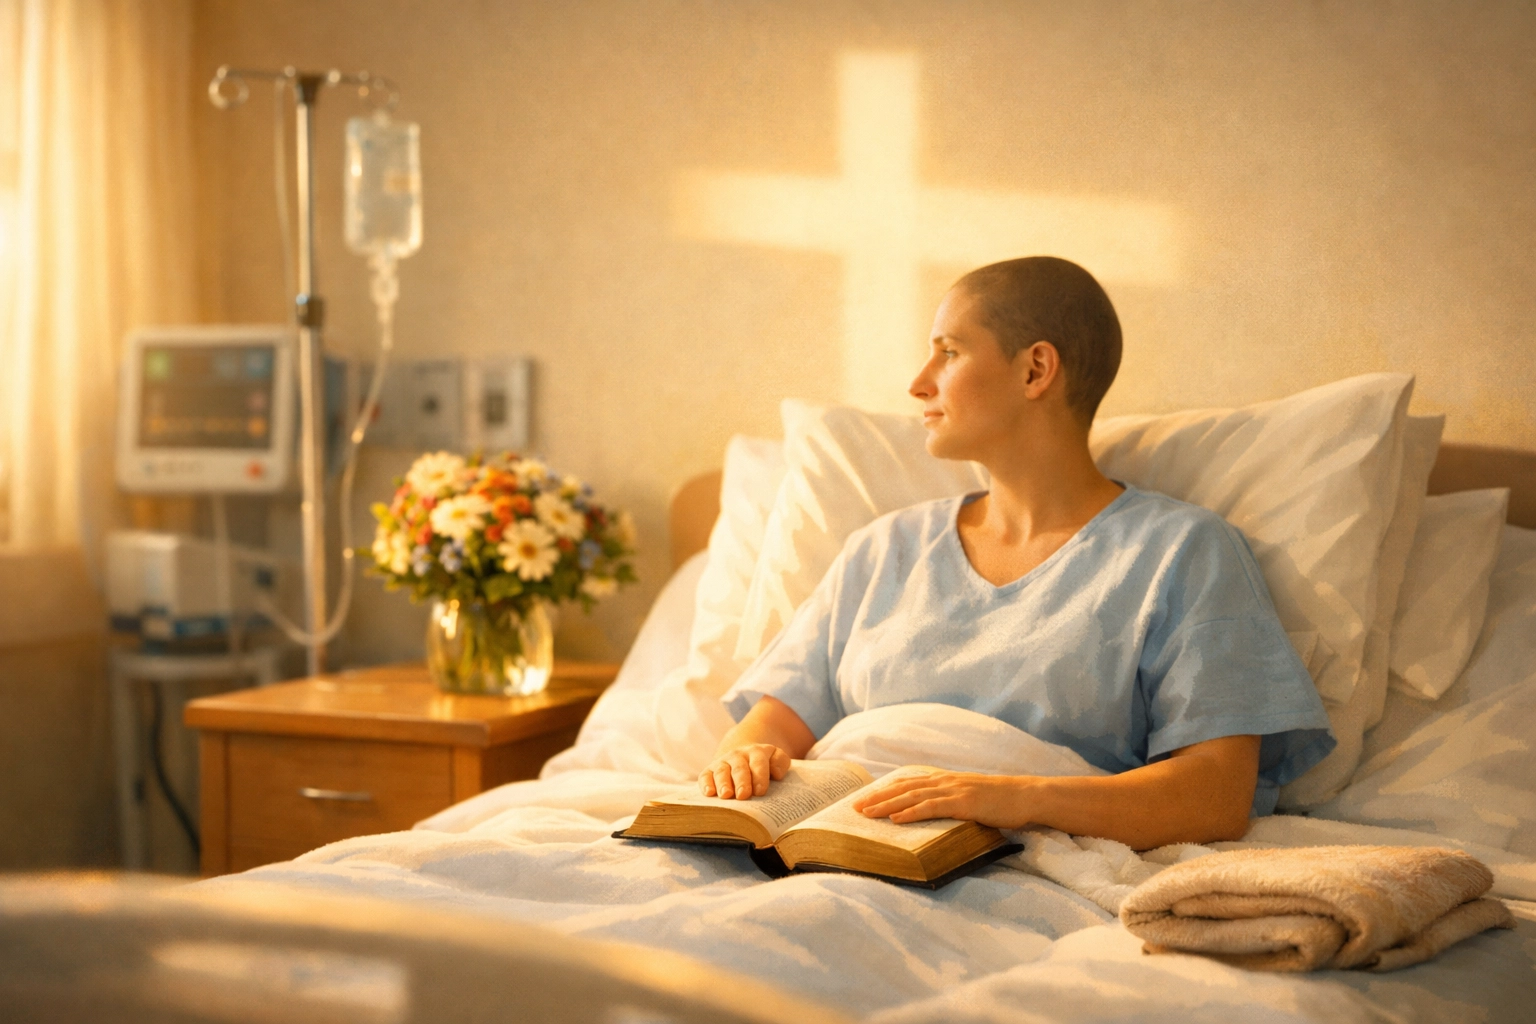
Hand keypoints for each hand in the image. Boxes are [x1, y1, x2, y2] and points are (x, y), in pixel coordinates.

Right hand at [700, 744, 790, 799]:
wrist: (742, 753)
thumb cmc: (762, 764)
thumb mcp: (775, 757)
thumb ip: (780, 762)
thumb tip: (776, 774)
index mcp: (756, 752)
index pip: (758, 763)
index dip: (759, 776)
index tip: (760, 791)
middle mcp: (737, 756)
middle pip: (739, 768)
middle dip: (741, 781)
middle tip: (743, 795)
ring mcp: (722, 762)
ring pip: (722, 771)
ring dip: (723, 783)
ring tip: (726, 795)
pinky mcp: (709, 770)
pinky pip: (705, 775)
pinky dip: (706, 784)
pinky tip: (709, 793)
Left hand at [851, 771, 1029, 828]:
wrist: (1026, 796)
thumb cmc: (1000, 802)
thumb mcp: (970, 799)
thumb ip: (950, 803)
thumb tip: (932, 816)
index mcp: (945, 780)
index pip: (908, 783)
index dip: (885, 790)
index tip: (864, 798)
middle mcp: (945, 781)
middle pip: (903, 787)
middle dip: (877, 797)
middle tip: (854, 807)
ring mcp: (954, 790)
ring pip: (912, 796)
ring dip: (887, 804)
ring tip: (867, 813)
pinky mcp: (964, 803)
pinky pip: (932, 807)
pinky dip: (911, 812)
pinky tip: (896, 819)